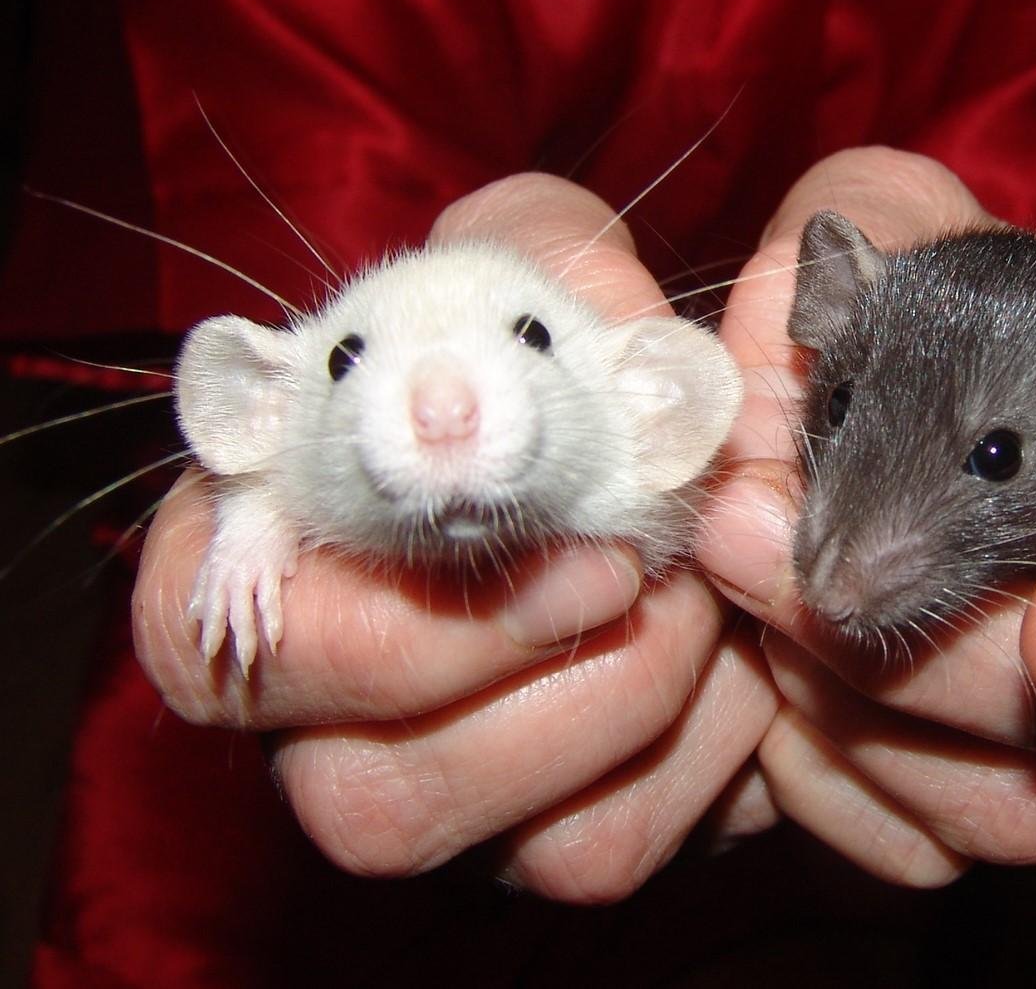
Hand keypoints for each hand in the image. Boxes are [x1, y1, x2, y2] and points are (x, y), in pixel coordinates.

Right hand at [132, 174, 777, 901]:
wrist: (662, 441)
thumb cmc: (557, 337)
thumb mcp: (541, 256)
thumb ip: (543, 261)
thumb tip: (605, 356)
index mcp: (267, 561)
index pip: (226, 649)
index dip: (399, 633)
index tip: (582, 556)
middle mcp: (329, 712)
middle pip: (372, 800)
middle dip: (556, 688)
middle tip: (660, 572)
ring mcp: (446, 787)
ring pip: (520, 850)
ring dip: (645, 708)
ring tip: (711, 597)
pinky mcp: (560, 834)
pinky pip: (616, 849)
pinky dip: (710, 757)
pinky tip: (738, 663)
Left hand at [697, 147, 1035, 885]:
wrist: (827, 429)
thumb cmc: (905, 310)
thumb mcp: (894, 217)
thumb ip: (871, 223)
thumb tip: (805, 299)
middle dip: (936, 651)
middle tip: (761, 545)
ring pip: (1021, 811)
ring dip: (855, 707)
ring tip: (747, 583)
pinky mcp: (972, 793)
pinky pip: (918, 848)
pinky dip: (822, 779)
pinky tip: (764, 688)